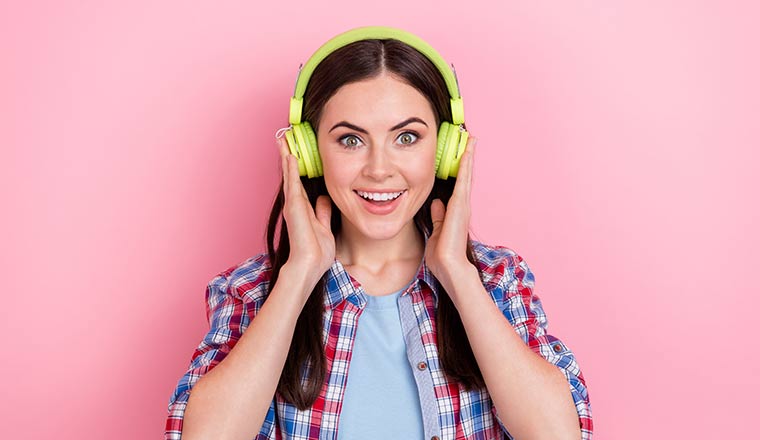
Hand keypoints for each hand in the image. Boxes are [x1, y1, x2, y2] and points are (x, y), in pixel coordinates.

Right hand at [277, 136, 335, 285]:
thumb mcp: (324, 226)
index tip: (295, 152)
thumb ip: (322, 211)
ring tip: (282, 139)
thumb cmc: (316, 251)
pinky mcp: (294, 206)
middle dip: (288, 156)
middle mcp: (296, 204)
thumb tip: (324, 198)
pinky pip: (292, 182)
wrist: (309, 264)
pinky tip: (289, 154)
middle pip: (291, 175)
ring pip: (289, 175)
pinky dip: (290, 168)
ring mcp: (293, 205)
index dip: (296, 168)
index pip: (299, 183)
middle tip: (284, 138)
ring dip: (286, 156)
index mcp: (303, 209)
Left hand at [425, 136, 477, 290]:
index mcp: (455, 211)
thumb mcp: (436, 231)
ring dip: (469, 156)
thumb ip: (438, 217)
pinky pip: (464, 180)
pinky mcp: (460, 206)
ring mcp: (463, 205)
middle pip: (466, 176)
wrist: (449, 267)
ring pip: (467, 175)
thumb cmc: (442, 255)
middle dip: (467, 157)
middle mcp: (462, 206)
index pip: (458, 185)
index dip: (461, 168)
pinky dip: (466, 165)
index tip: (462, 153)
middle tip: (470, 138)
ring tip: (471, 139)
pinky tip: (468, 151)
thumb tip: (437, 203)